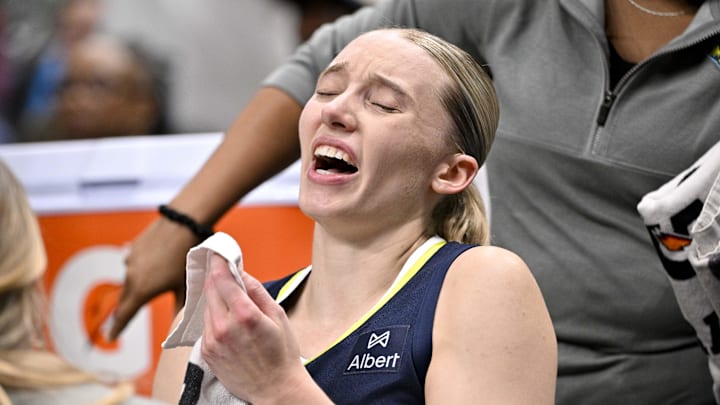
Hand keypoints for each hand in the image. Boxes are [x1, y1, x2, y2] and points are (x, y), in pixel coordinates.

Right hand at [109, 217, 196, 339]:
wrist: (183, 223)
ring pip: (129, 279)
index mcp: (141, 291)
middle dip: (124, 309)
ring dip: (133, 287)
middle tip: (121, 320)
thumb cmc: (187, 257)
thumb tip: (178, 329)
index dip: (117, 328)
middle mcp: (131, 276)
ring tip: (142, 290)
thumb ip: (179, 309)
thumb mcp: (185, 287)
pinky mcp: (134, 246)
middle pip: (124, 299)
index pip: (124, 315)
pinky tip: (149, 266)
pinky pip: (133, 263)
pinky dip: (138, 269)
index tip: (110, 338)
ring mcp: (131, 260)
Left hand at [201, 254, 315, 402]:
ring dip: (215, 297)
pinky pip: (206, 325)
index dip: (219, 262)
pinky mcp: (207, 352)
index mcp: (245, 315)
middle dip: (216, 276)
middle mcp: (224, 327)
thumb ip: (256, 291)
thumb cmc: (282, 355)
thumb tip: (242, 272)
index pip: (222, 278)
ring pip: (207, 307)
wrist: (275, 390)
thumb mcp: (278, 316)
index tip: (219, 253)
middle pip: (210, 290)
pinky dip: (214, 316)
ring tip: (230, 296)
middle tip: (223, 268)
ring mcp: (213, 341)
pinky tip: (228, 319)